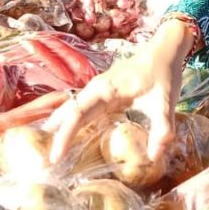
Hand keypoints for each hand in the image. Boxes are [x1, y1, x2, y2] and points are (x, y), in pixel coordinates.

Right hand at [45, 17, 192, 162]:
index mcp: (104, 89)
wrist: (165, 50)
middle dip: (55, 133)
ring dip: (61, 126)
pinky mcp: (106, 93)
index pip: (77, 114)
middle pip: (69, 111)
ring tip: (48, 148)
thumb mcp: (165, 102)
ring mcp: (100, 90)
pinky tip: (71, 133)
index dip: (64, 135)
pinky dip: (74, 121)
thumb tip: (153, 158)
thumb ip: (162, 128)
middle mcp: (97, 89)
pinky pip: (85, 109)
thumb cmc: (163, 73)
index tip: (55, 157)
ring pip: (74, 109)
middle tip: (43, 159)